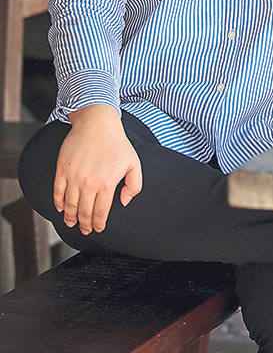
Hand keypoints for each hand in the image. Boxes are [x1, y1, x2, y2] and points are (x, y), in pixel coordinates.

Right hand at [53, 104, 141, 236]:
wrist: (97, 122)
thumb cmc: (117, 142)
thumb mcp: (134, 163)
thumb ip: (134, 185)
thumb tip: (124, 202)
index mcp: (107, 183)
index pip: (100, 212)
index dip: (98, 224)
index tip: (98, 229)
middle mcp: (89, 182)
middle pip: (84, 212)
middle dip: (84, 224)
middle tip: (85, 230)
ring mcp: (74, 176)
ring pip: (69, 205)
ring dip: (70, 217)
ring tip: (71, 223)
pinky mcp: (62, 168)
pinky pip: (58, 191)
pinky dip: (58, 203)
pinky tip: (60, 208)